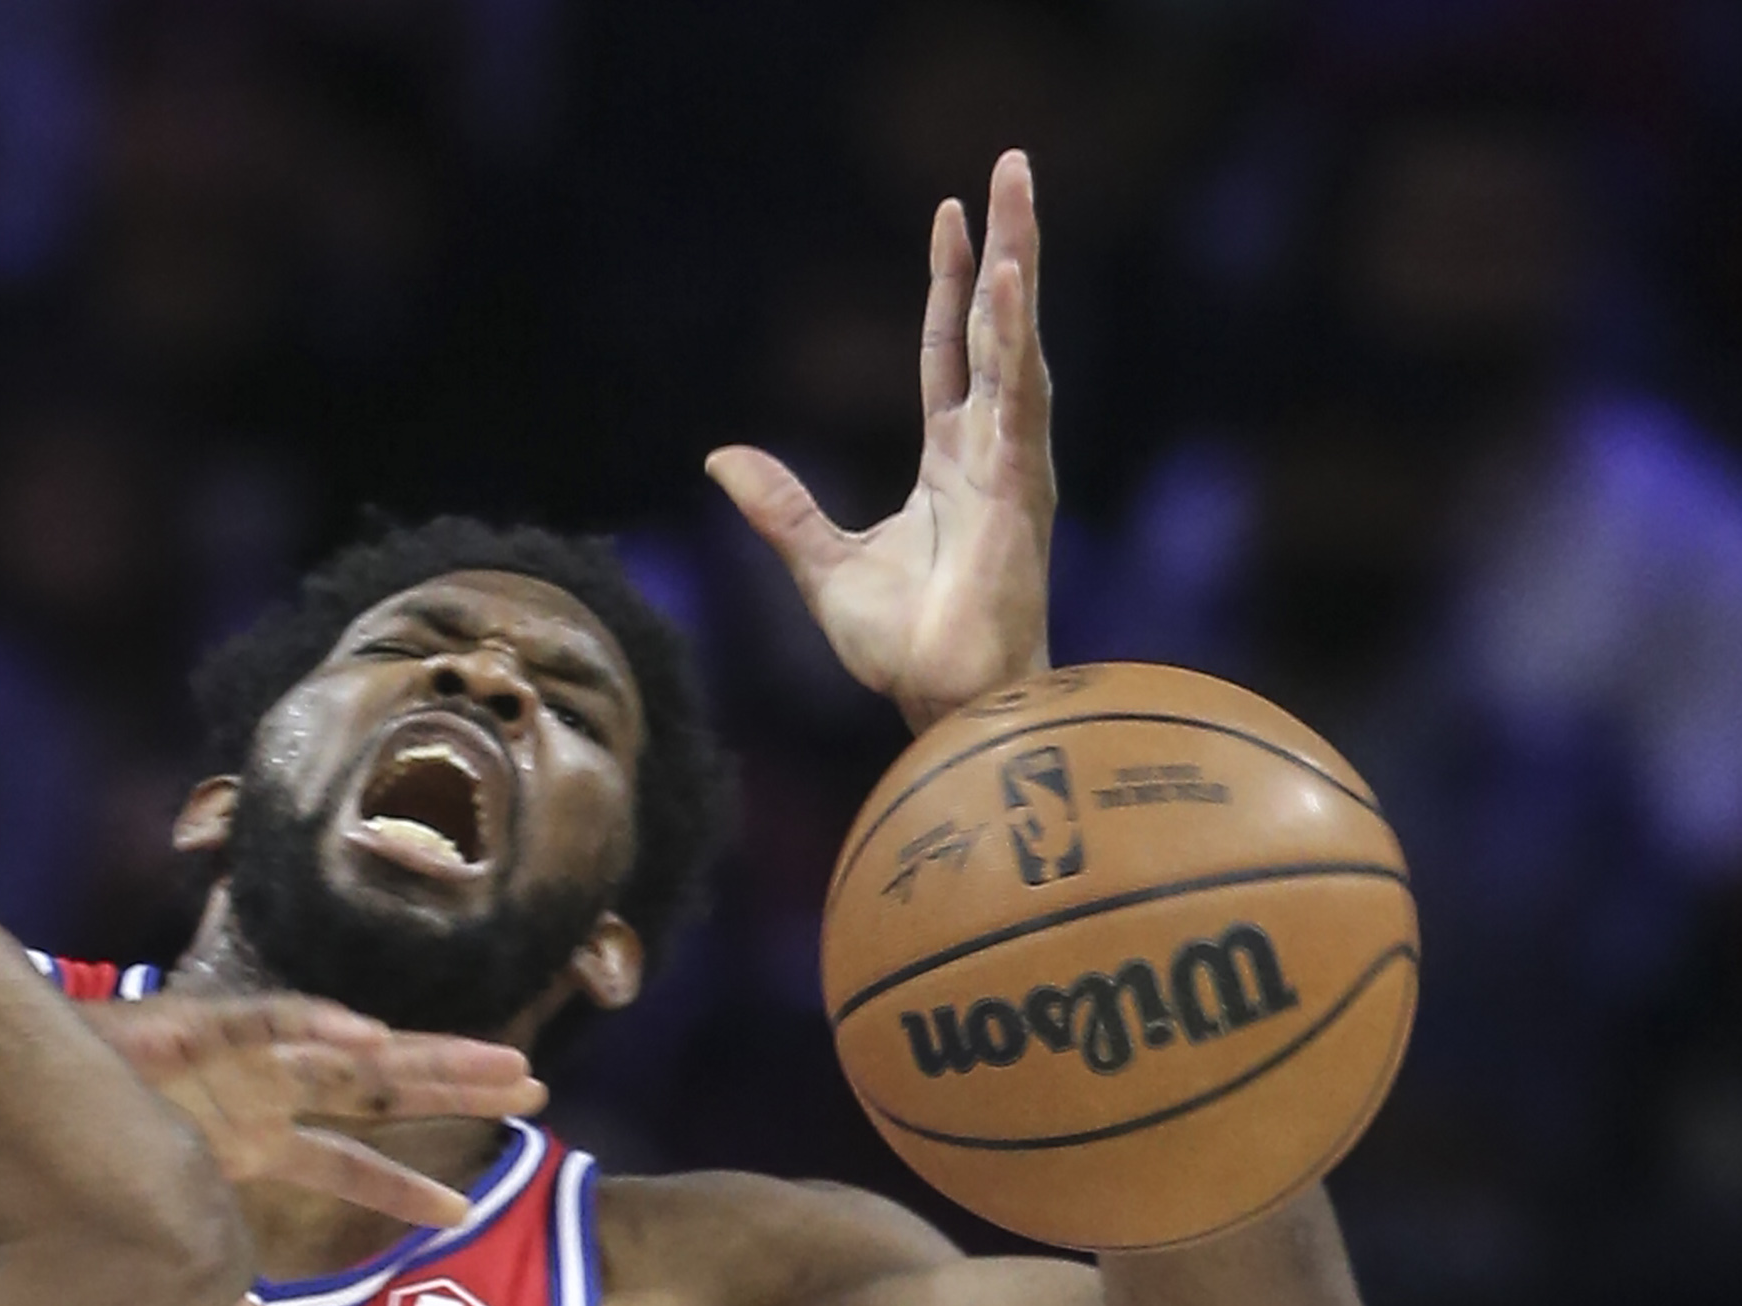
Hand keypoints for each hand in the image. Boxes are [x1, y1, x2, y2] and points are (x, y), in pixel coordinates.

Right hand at [84, 996, 545, 1305]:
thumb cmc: (72, 1167)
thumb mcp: (165, 1244)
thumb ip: (224, 1295)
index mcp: (252, 1143)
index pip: (349, 1166)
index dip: (407, 1192)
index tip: (465, 1216)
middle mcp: (258, 1095)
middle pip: (377, 1094)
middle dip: (455, 1089)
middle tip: (535, 1091)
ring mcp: (233, 1058)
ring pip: (348, 1053)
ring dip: (422, 1058)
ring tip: (496, 1060)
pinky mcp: (192, 1028)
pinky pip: (260, 1023)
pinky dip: (312, 1029)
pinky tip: (366, 1037)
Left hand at [707, 149, 1056, 731]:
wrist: (939, 701)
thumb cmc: (902, 647)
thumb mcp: (818, 562)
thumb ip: (780, 506)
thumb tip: (720, 458)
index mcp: (951, 460)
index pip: (951, 349)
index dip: (952, 284)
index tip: (951, 215)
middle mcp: (990, 448)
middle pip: (997, 325)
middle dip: (1005, 245)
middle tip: (1010, 168)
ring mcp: (1012, 463)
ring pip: (1018, 345)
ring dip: (1018, 269)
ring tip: (1017, 200)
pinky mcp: (1021, 489)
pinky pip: (1019, 399)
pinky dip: (1014, 341)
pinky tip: (1009, 285)